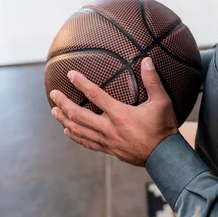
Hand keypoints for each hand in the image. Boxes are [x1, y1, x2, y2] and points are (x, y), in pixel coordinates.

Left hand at [50, 58, 178, 166]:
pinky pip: (87, 143)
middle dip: (63, 103)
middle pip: (78, 115)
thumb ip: (152, 80)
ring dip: (64, 119)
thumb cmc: (163, 127)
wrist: (164, 156)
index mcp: (120, 114)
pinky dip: (75, 136)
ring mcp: (107, 140)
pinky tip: (68, 131)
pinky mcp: (109, 149)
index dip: (81, 83)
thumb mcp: (162, 101)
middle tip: (53, 94)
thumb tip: (147, 60)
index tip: (70, 74)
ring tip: (54, 111)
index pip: (95, 95)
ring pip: (79, 130)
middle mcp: (109, 128)